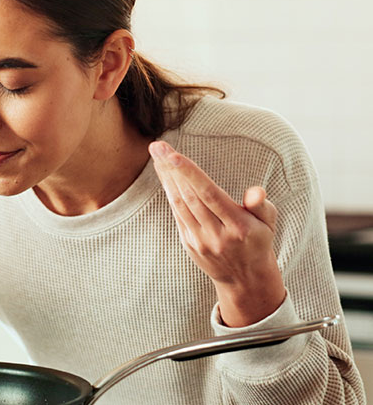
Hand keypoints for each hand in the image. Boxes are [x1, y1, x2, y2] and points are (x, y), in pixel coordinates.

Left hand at [149, 140, 285, 326]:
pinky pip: (177, 214)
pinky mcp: (189, 244)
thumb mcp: (268, 224)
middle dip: (171, 169)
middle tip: (157, 146)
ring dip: (166, 179)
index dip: (189, 174)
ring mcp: (200, 241)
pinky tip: (165, 176)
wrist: (245, 280)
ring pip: (179, 204)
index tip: (172, 155)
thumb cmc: (258, 242)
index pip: (209, 195)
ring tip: (158, 156)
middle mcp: (216, 235)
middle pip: (189, 196)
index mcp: (238, 227)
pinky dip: (170, 193)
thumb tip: (256, 192)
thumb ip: (261, 205)